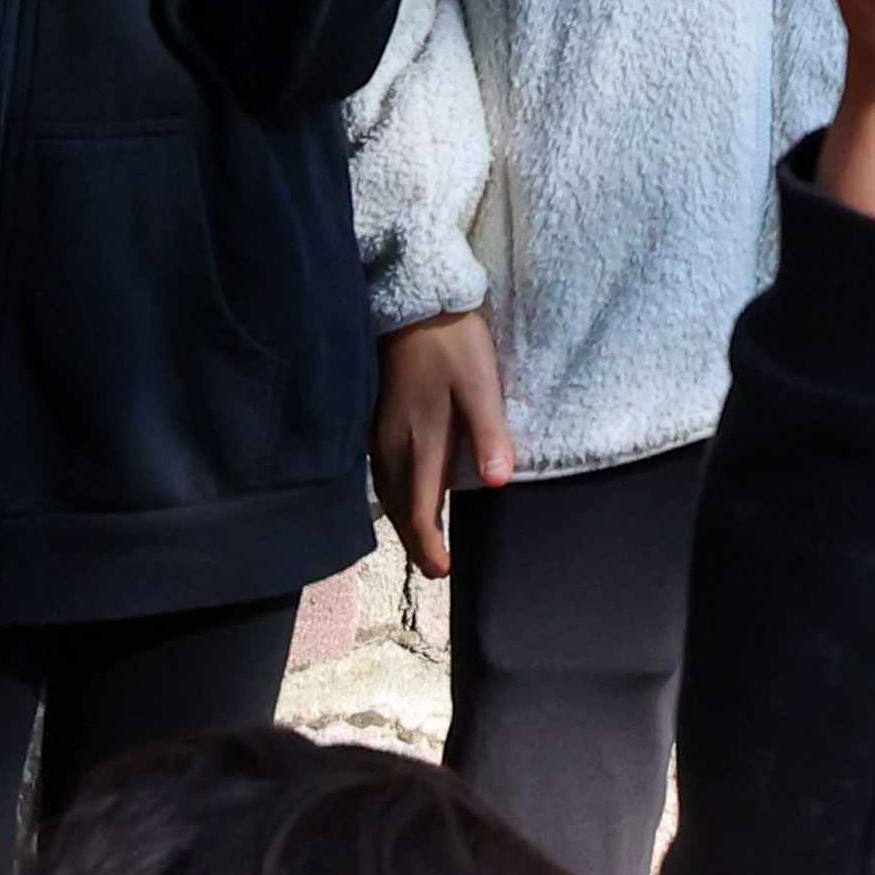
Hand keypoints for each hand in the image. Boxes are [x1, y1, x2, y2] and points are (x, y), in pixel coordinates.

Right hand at [370, 310, 512, 578]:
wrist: (412, 304)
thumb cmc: (452, 343)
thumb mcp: (481, 384)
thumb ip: (489, 434)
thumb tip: (498, 484)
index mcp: (419, 445)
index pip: (419, 512)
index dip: (430, 547)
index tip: (445, 570)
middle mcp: (392, 447)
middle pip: (399, 510)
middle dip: (416, 542)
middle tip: (437, 566)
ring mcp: (380, 434)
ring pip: (388, 493)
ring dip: (404, 520)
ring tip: (423, 538)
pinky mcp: (376, 420)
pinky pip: (382, 473)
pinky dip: (395, 495)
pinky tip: (406, 492)